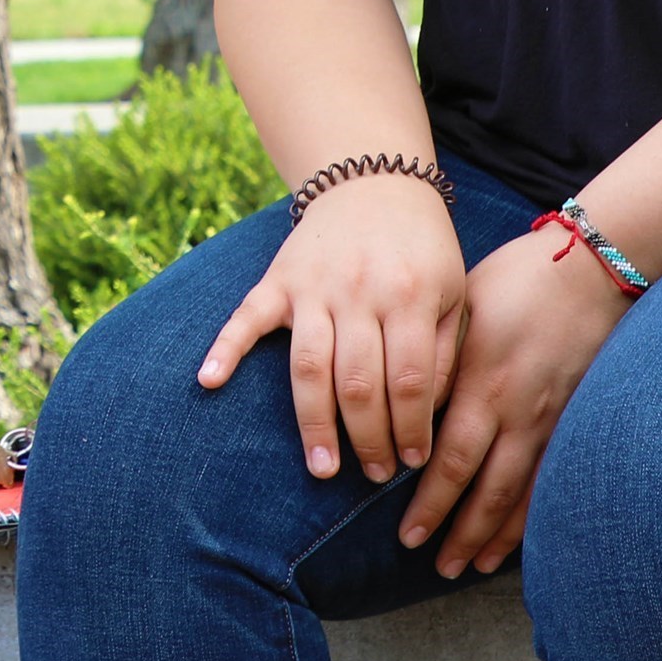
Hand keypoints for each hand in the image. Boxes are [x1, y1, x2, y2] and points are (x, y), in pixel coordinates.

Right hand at [197, 173, 466, 483]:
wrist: (374, 183)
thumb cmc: (422, 248)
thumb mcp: (453, 291)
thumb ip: (444, 352)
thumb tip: (425, 419)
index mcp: (411, 296)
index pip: (410, 380)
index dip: (411, 428)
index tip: (412, 462)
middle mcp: (360, 293)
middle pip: (359, 382)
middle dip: (367, 438)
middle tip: (372, 477)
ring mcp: (314, 287)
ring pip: (310, 366)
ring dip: (314, 423)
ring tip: (322, 469)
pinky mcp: (278, 279)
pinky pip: (246, 316)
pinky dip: (224, 347)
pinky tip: (208, 382)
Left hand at [394, 221, 632, 579]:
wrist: (593, 269)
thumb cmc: (516, 281)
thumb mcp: (463, 313)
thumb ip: (437, 364)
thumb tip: (406, 411)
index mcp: (482, 384)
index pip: (450, 460)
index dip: (430, 505)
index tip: (406, 536)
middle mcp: (518, 411)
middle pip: (487, 489)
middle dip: (459, 533)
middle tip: (436, 567)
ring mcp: (554, 419)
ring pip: (524, 493)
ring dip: (497, 535)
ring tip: (472, 567)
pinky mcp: (578, 419)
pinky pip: (554, 478)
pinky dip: (537, 513)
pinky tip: (523, 537)